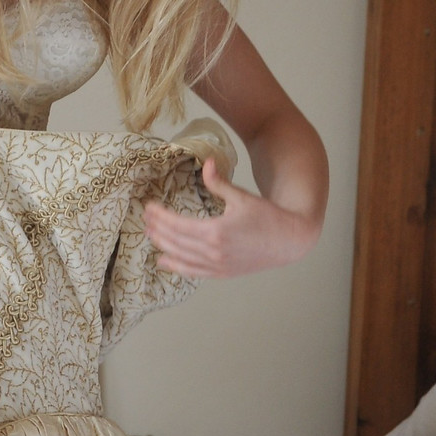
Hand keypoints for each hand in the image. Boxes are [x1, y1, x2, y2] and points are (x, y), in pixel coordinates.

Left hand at [143, 158, 321, 278]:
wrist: (290, 240)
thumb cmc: (268, 216)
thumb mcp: (242, 196)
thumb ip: (219, 182)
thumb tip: (206, 162)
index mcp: (216, 231)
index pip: (178, 224)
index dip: (160, 216)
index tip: (149, 207)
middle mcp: (214, 252)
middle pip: (175, 241)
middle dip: (157, 229)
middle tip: (145, 218)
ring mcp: (218, 265)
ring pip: (181, 258)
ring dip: (163, 246)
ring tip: (150, 235)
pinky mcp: (223, 273)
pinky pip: (194, 272)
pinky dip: (177, 267)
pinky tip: (164, 261)